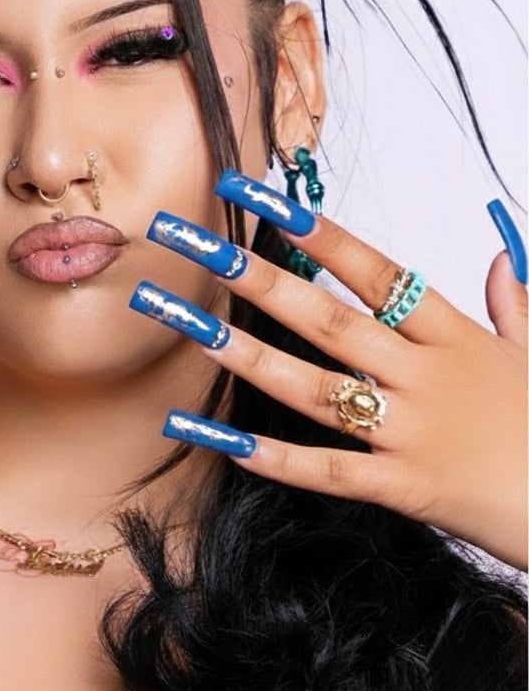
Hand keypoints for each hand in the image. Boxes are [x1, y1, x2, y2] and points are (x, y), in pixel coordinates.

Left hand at [131, 171, 527, 569]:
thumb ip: (515, 304)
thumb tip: (498, 257)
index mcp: (454, 336)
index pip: (378, 273)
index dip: (320, 235)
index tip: (265, 201)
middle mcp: (425, 377)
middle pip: (331, 321)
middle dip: (262, 282)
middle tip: (202, 249)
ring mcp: (411, 433)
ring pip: (318, 391)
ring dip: (251, 359)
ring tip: (194, 332)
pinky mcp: (407, 489)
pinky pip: (332, 472)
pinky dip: (279, 459)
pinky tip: (226, 440)